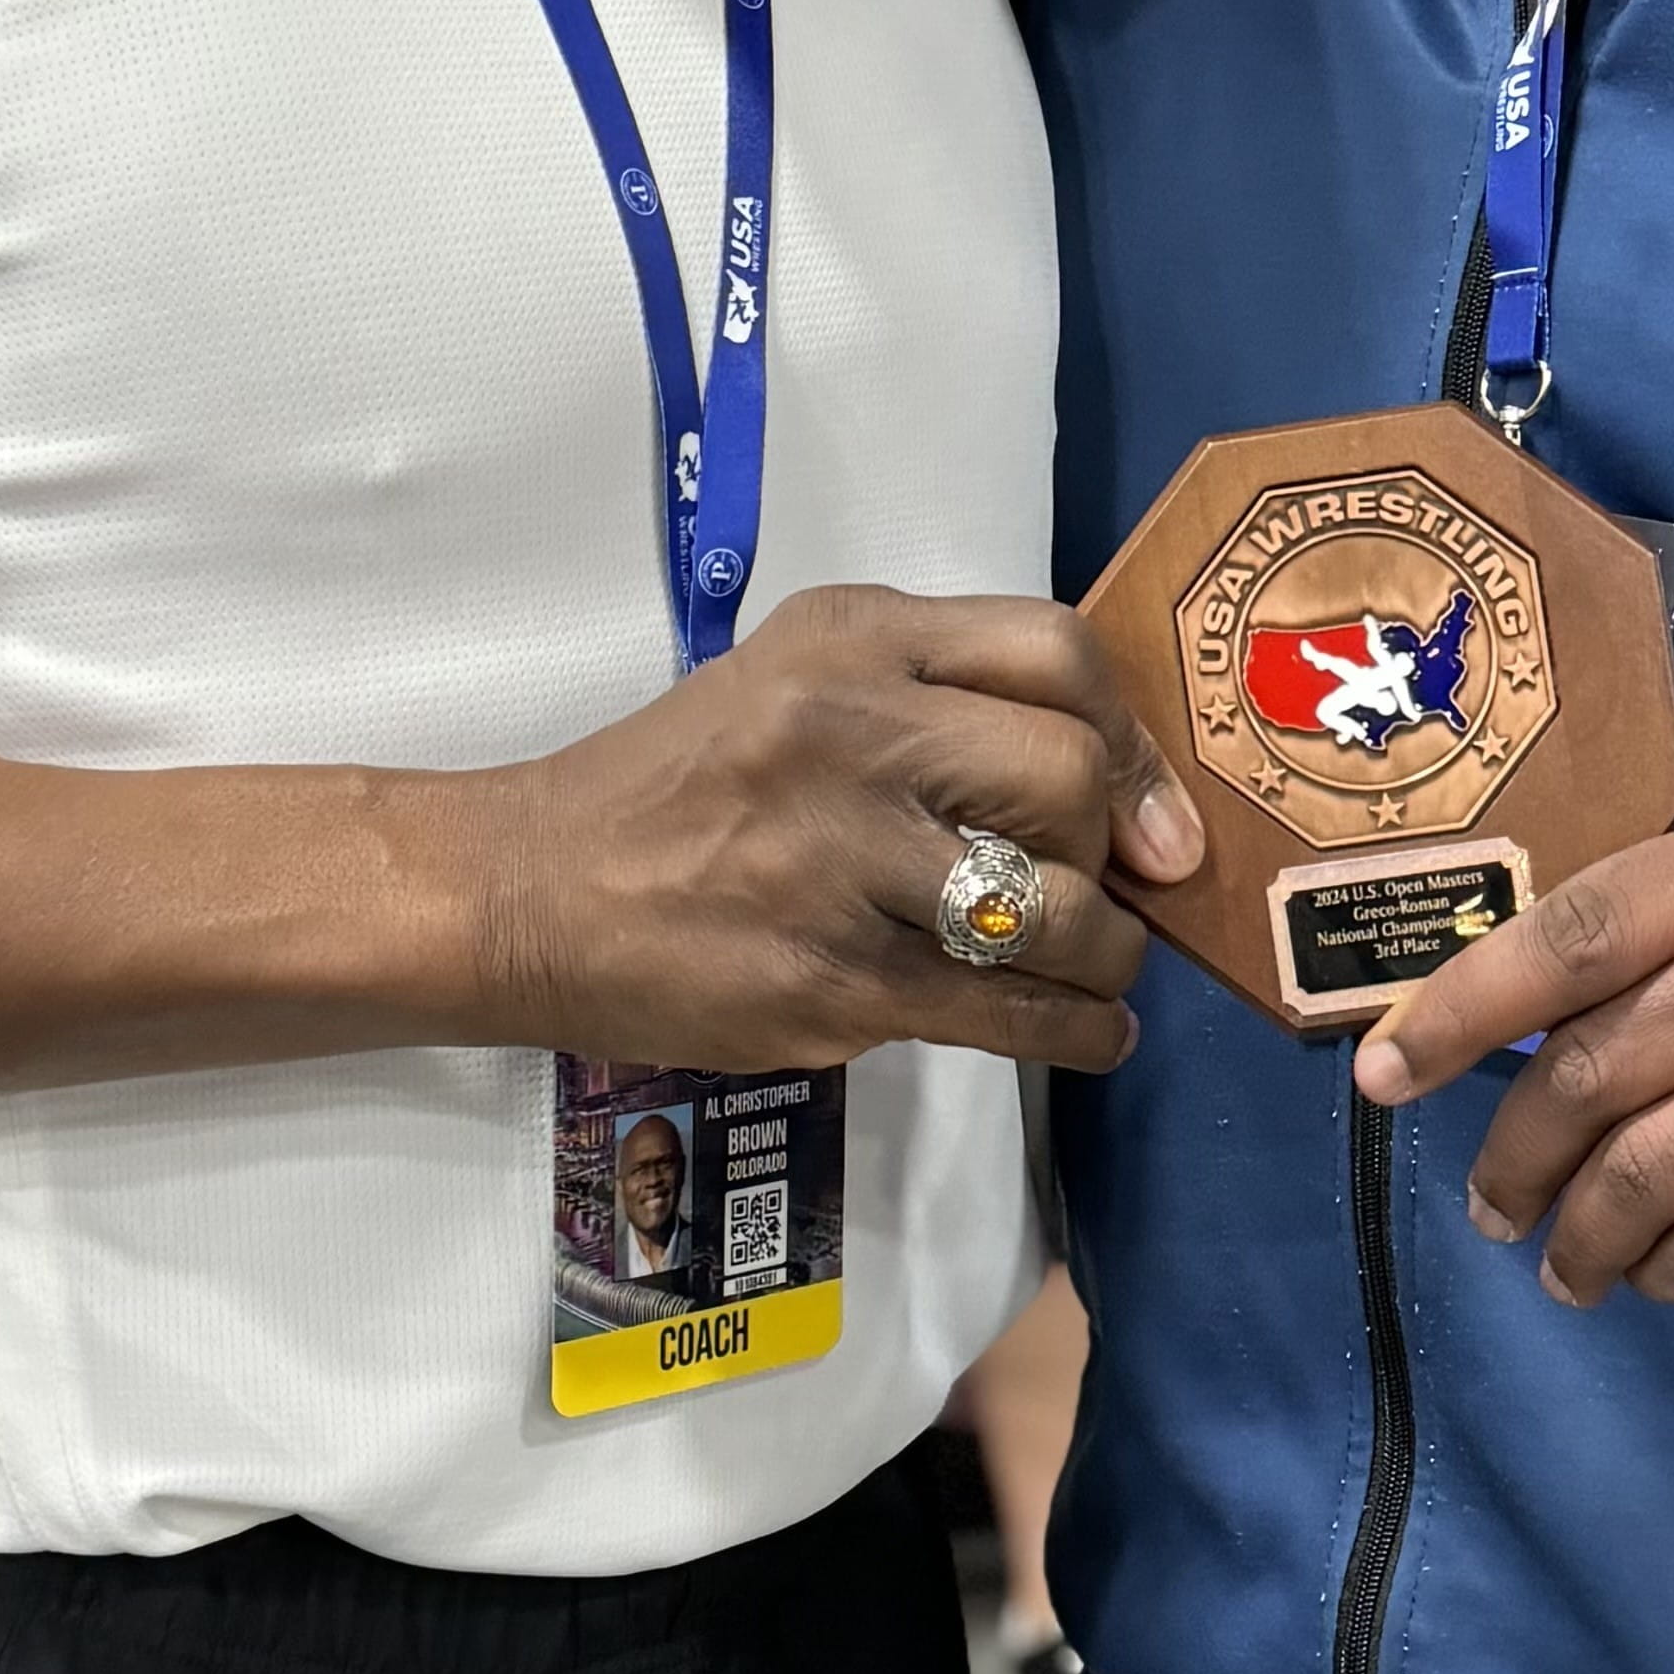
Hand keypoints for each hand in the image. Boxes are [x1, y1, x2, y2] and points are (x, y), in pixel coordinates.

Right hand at [465, 588, 1205, 1078]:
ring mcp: (838, 863)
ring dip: (1105, 951)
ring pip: (1052, 908)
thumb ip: (940, 701)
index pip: (1053, 652)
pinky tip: (1088, 1033)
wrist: (529, 891)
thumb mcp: (796, 680)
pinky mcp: (830, 983)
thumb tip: (1125, 799)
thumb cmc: (680, 786)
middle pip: (1068, 777)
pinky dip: (1077, 1032)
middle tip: (1104, 884)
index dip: (1129, 736)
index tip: (1144, 801)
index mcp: (849, 640)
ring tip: (1090, 964)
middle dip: (1113, 846)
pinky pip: (1006, 1014)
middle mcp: (849, 734)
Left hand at [1352, 825, 1673, 1305]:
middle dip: (1512, 1153)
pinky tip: (1657, 1273)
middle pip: (1588, 1070)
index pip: (1570, 935)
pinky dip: (1664, 1275)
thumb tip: (1482, 1027)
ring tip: (1563, 1263)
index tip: (1380, 1075)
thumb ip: (1656, 950)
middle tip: (1490, 1204)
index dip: (1456, 1008)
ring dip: (1577, 1235)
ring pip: (1640, 1173)